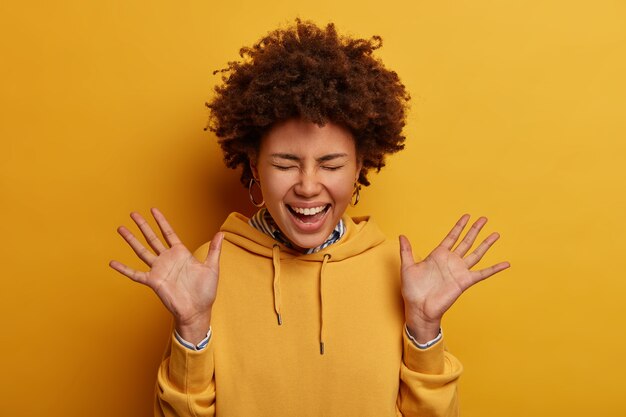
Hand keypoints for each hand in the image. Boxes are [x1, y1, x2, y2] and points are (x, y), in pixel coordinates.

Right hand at [109, 208, 222, 343]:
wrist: (197, 310)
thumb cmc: (205, 291)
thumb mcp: (212, 267)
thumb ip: (215, 250)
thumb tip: (221, 233)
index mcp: (181, 254)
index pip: (168, 233)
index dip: (161, 221)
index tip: (153, 210)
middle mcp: (168, 259)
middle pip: (152, 238)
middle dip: (143, 226)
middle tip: (133, 213)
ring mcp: (159, 270)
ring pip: (142, 251)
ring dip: (131, 240)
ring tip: (121, 228)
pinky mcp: (153, 281)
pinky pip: (135, 274)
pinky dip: (124, 269)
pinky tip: (112, 263)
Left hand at [399, 215, 509, 342]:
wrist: (419, 308)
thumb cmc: (412, 290)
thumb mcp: (407, 267)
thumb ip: (406, 251)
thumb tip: (402, 235)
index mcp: (438, 255)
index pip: (452, 237)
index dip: (459, 226)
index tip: (467, 216)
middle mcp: (451, 261)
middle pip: (466, 241)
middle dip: (475, 230)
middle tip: (484, 218)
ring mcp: (459, 271)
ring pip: (476, 253)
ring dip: (486, 244)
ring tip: (496, 234)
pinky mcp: (465, 281)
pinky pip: (483, 274)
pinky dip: (495, 269)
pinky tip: (505, 264)